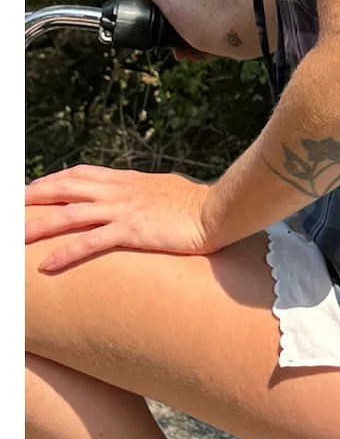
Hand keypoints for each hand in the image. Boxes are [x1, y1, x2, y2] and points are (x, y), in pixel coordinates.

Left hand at [25, 166, 220, 272]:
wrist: (219, 210)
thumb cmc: (201, 203)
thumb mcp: (168, 189)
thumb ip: (149, 191)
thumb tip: (146, 196)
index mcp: (128, 180)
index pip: (80, 174)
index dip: (53, 180)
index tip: (34, 187)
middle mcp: (119, 192)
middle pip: (65, 189)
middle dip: (34, 197)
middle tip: (13, 205)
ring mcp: (123, 210)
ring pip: (68, 215)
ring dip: (38, 226)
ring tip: (16, 237)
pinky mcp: (132, 230)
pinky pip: (90, 242)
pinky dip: (65, 253)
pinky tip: (48, 264)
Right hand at [150, 0, 260, 61]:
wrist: (244, 34)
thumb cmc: (206, 22)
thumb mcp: (172, 9)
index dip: (168, 11)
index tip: (166, 27)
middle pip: (191, 11)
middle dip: (183, 32)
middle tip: (180, 50)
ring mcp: (227, 3)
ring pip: (205, 23)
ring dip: (197, 40)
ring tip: (194, 55)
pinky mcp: (237, 17)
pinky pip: (220, 29)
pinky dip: (214, 41)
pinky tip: (209, 54)